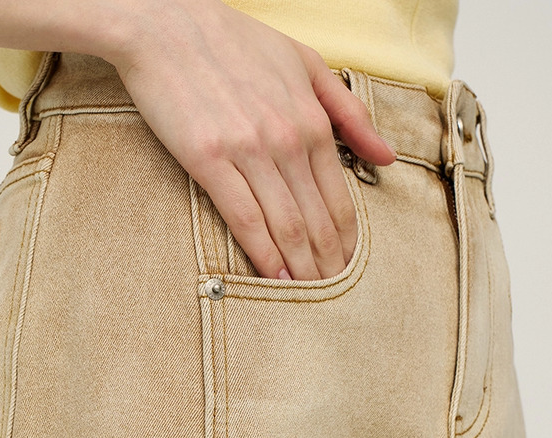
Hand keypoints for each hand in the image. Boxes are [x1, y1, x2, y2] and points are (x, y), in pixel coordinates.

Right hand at [108, 0, 395, 280]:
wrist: (166, 22)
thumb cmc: (232, 42)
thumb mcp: (306, 64)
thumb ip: (349, 114)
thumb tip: (385, 157)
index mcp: (312, 120)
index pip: (339, 197)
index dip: (346, 240)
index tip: (349, 267)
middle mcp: (287, 139)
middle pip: (316, 220)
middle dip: (327, 264)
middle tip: (332, 295)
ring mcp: (249, 151)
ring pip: (286, 226)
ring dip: (299, 268)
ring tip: (307, 296)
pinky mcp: (210, 160)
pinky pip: (244, 219)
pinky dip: (263, 254)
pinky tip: (273, 279)